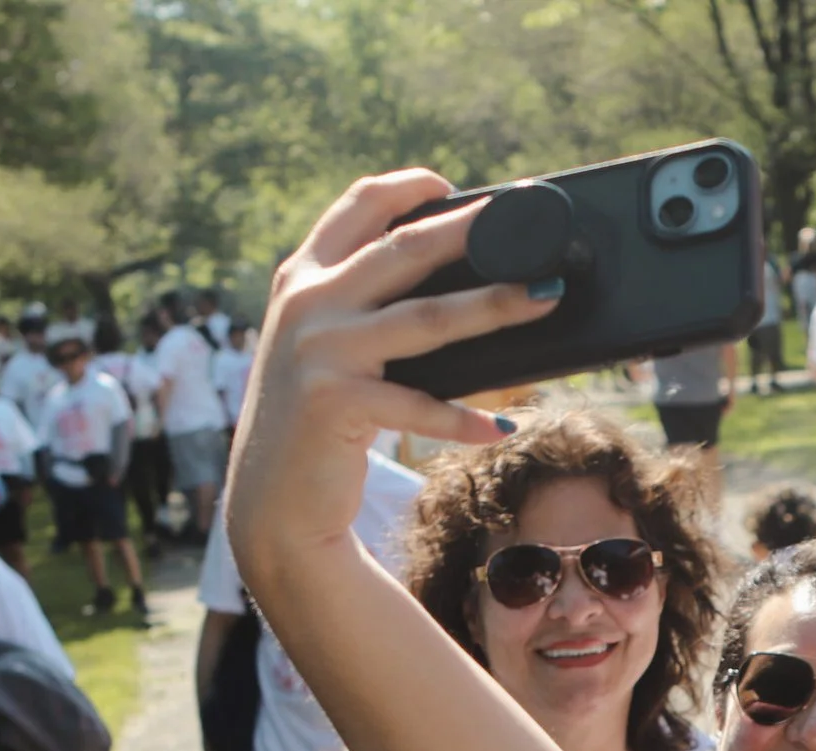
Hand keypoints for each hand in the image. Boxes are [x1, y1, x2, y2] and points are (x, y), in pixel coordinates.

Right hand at [230, 171, 561, 582]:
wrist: (270, 498)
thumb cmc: (316, 418)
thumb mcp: (326, 345)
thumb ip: (365, 305)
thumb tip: (459, 284)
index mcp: (303, 277)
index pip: (358, 206)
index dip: (409, 186)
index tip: (456, 187)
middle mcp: (307, 303)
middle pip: (404, 249)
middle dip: (470, 231)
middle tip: (527, 222)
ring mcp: (320, 352)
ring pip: (425, 318)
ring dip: (493, 307)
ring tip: (545, 297)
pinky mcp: (335, 404)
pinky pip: (418, 405)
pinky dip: (463, 419)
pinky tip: (503, 425)